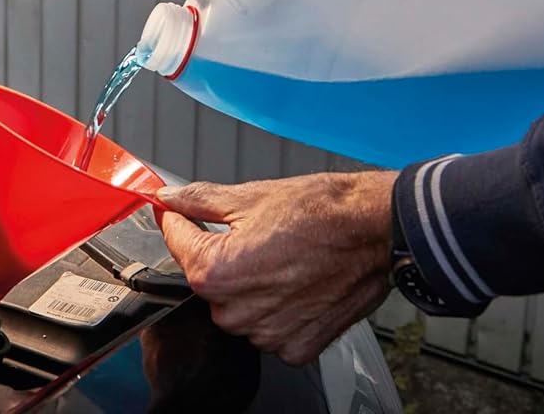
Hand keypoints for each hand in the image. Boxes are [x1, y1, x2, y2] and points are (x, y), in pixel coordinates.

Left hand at [155, 171, 396, 365]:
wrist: (374, 231)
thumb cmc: (321, 212)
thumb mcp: (250, 196)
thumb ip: (198, 200)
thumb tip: (169, 198)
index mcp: (215, 272)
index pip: (177, 244)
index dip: (179, 222)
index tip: (181, 213)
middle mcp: (236, 311)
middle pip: (208, 282)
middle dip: (221, 257)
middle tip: (254, 235)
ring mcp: (267, 333)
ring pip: (238, 309)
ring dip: (250, 286)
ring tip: (281, 258)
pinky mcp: (295, 346)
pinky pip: (270, 329)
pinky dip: (278, 309)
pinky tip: (297, 283)